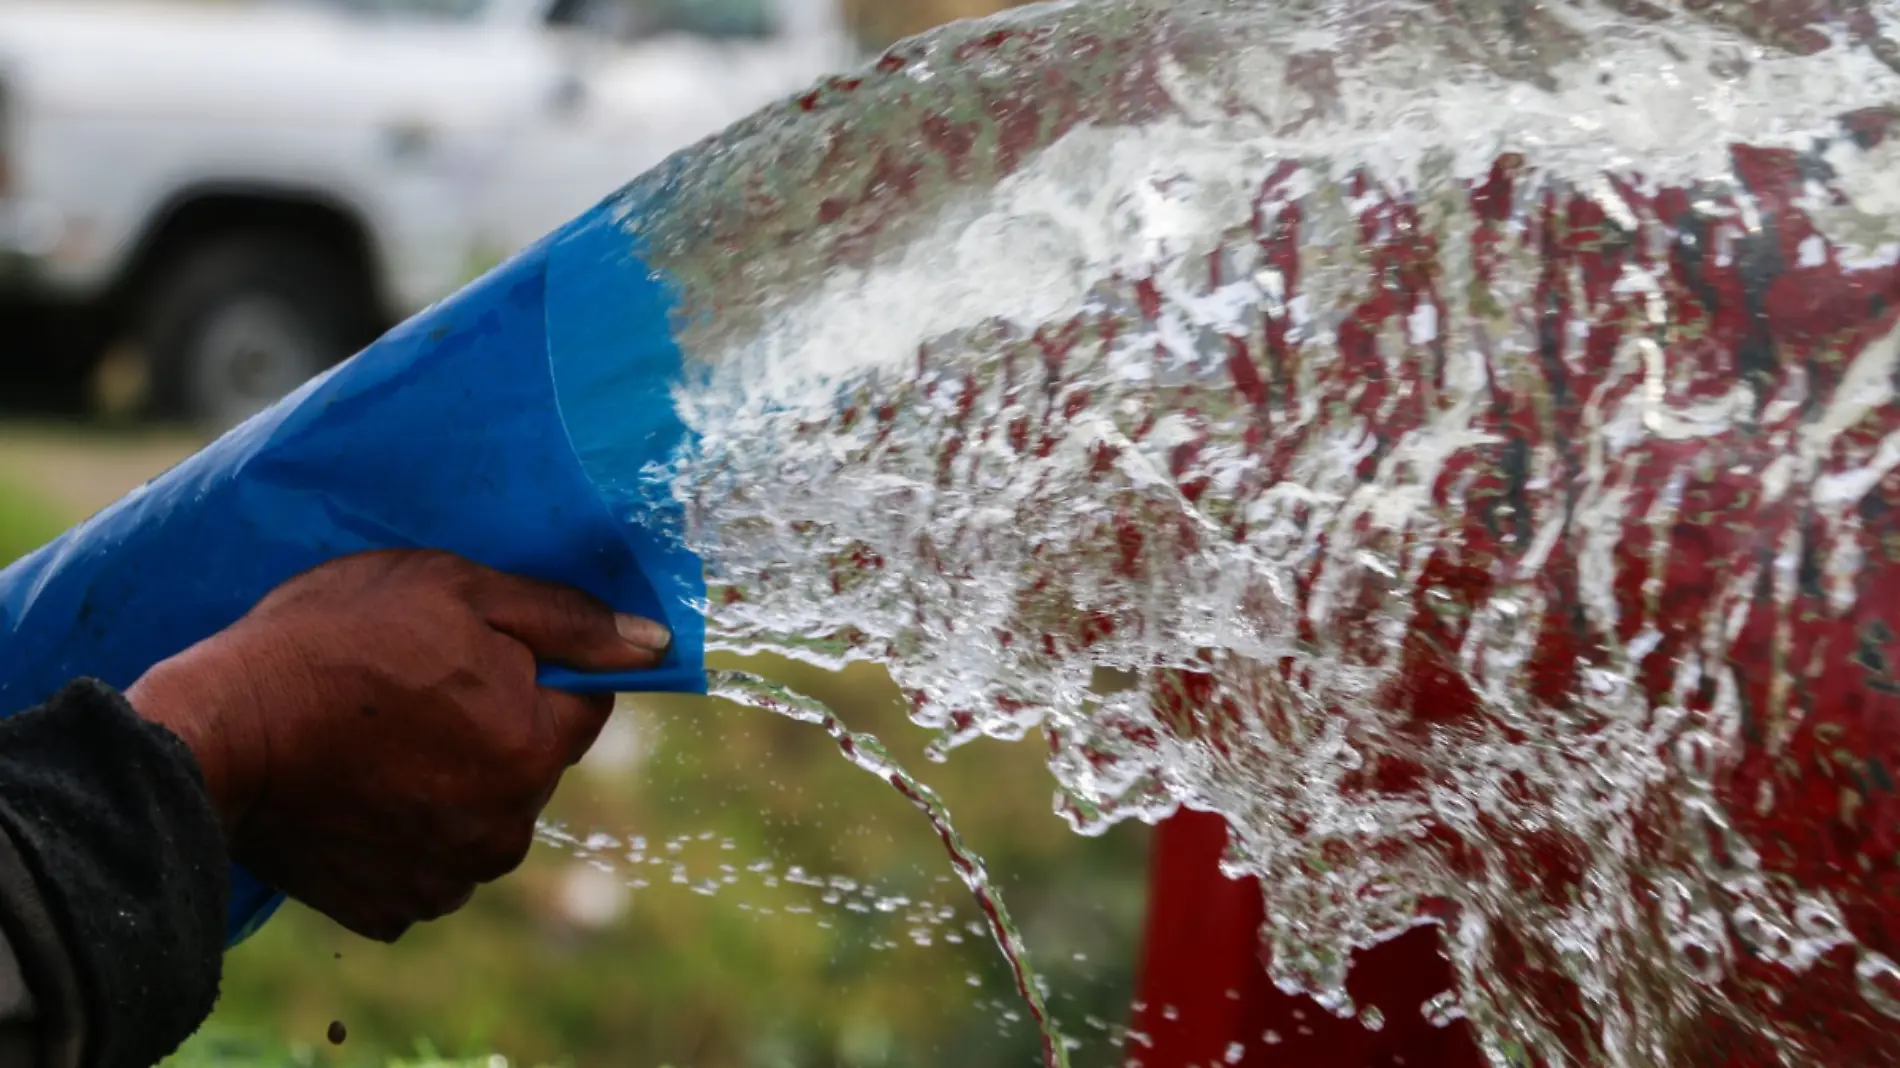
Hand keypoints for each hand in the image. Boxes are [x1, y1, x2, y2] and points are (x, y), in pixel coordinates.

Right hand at [126, 550, 670, 941]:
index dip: (534, 670)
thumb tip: (656, 642)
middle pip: (530, 765)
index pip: (584, 705)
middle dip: (492, 727)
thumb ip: (566, 619)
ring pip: (479, 817)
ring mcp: (445, 878)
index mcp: (534, 750)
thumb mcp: (458, 590)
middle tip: (410, 690)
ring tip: (373, 742)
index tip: (470, 654)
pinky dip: (399, 833)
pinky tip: (354, 794)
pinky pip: (422, 863)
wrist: (213, 732)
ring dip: (448, 783)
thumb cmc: (335, 642)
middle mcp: (505, 830)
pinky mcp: (389, 909)